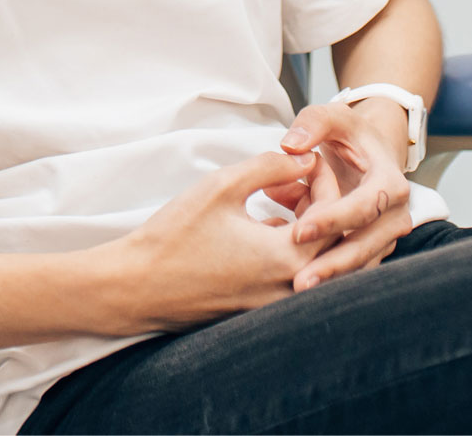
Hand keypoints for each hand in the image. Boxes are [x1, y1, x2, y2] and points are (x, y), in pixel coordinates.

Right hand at [94, 148, 334, 335]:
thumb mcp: (222, 186)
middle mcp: (289, 289)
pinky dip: (291, 250)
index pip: (334, 216)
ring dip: (307, 228)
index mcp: (285, 258)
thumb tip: (306, 160)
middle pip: (332, 242)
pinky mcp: (259, 310)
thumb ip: (270, 167)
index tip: (307, 161)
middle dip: (320, 204)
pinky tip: (264, 228)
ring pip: (316, 262)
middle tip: (295, 179)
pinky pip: (295, 278)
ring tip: (279, 200)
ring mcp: (275, 306)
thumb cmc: (174, 236)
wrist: (136, 287)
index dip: (326, 181)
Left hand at [279, 100, 416, 289]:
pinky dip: (329, 277)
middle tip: (299, 281)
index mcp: (391, 183)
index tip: (299, 231)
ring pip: (360, 264)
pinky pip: (353, 269)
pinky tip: (298, 288)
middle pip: (367, 246)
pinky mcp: (371, 250)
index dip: (334, 220)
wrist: (370, 152)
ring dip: (331, 279)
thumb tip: (292, 145)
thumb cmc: (351, 135)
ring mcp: (385, 236)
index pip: (365, 207)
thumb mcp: (335, 117)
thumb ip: (313, 123)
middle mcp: (395, 215)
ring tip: (297, 291)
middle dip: (333, 265)